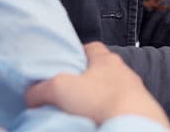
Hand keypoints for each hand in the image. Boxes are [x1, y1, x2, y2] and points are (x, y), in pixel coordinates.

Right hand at [24, 42, 169, 128]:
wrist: (133, 122)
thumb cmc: (98, 98)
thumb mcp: (59, 88)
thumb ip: (40, 89)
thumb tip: (30, 96)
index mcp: (106, 58)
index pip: (91, 47)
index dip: (77, 54)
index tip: (64, 65)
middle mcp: (123, 70)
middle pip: (102, 70)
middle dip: (87, 80)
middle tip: (69, 93)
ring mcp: (134, 89)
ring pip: (112, 89)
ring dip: (99, 98)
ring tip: (82, 111)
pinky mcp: (139, 108)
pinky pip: (121, 106)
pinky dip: (109, 111)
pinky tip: (98, 120)